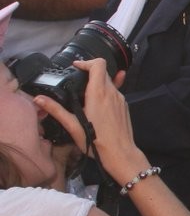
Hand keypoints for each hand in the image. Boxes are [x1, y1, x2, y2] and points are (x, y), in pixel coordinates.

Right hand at [35, 60, 147, 183]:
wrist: (121, 153)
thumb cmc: (96, 140)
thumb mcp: (72, 125)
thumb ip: (56, 109)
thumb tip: (38, 99)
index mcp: (99, 93)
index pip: (98, 64)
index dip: (86, 62)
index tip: (76, 67)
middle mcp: (112, 92)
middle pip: (103, 71)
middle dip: (90, 71)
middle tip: (77, 78)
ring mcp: (121, 99)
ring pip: (110, 82)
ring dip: (98, 82)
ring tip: (85, 92)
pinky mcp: (125, 106)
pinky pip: (116, 92)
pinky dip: (106, 91)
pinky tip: (99, 101)